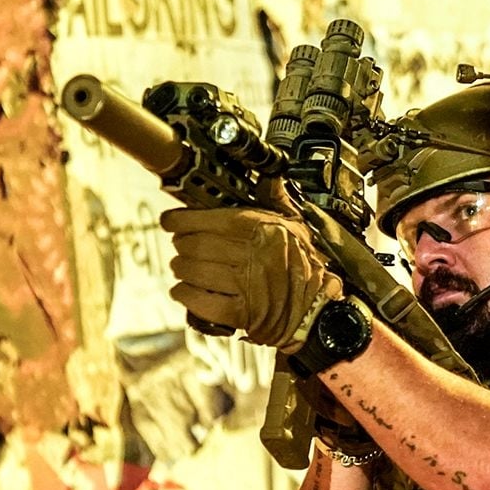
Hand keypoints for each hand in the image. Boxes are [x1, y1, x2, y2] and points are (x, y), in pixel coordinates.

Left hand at [160, 207, 343, 352]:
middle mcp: (254, 255)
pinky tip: (183, 290)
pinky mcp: (242, 313)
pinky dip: (185, 295)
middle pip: (195, 245)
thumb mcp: (296, 227)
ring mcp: (248, 285)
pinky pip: (200, 301)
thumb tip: (270, 176)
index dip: (181, 220)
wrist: (319, 311)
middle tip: (181, 247)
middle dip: (181, 246)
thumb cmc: (305, 268)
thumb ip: (276, 201)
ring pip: (194, 272)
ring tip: (183, 268)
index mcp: (263, 229)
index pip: (209, 219)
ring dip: (181, 270)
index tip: (171, 221)